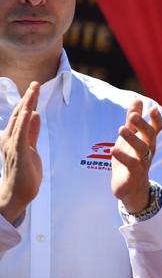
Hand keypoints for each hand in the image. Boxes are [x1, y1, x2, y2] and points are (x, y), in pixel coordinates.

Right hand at [0, 82, 41, 223]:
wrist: (18, 193)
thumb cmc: (25, 172)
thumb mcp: (31, 147)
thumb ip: (33, 132)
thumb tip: (36, 115)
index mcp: (14, 137)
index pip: (22, 115)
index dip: (28, 101)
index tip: (35, 88)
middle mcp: (10, 139)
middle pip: (20, 114)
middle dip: (28, 99)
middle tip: (35, 84)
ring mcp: (13, 146)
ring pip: (20, 121)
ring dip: (27, 106)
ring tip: (33, 92)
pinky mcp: (19, 154)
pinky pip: (22, 135)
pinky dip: (25, 123)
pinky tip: (30, 113)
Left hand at [111, 99, 161, 212]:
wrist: (130, 188)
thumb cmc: (130, 159)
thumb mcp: (130, 138)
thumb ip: (133, 120)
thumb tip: (137, 99)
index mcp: (148, 141)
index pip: (156, 128)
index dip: (156, 119)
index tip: (153, 108)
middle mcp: (148, 151)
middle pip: (150, 136)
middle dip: (143, 125)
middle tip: (133, 115)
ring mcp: (142, 163)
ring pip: (142, 149)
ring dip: (133, 138)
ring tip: (121, 128)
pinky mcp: (133, 174)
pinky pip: (131, 165)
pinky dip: (123, 157)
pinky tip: (113, 149)